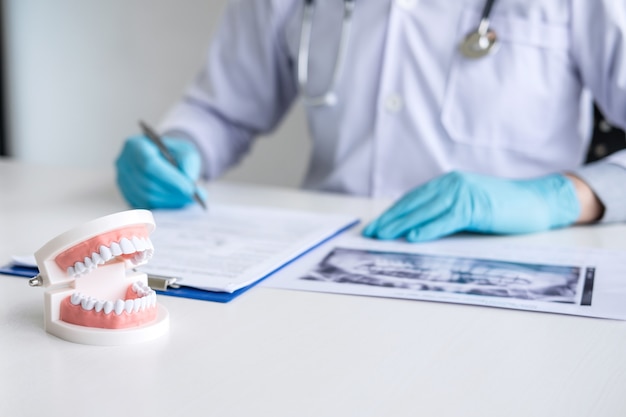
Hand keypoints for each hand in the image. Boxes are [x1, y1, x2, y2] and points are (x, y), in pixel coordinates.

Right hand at [115, 135, 205, 208]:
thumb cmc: (172, 153)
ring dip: (170, 200)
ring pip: (146, 197)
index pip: (149, 164)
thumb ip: (188, 161)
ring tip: (187, 198)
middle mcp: (124, 163)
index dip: (170, 179)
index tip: (190, 189)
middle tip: (193, 196)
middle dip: (173, 192)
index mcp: (135, 145)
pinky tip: (175, 200)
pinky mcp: (126, 195)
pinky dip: (163, 206)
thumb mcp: (184, 150)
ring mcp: (122, 180)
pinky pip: (145, 206)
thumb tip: (189, 180)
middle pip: (148, 183)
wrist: (160, 159)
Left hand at [362, 171, 580, 241]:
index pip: (412, 199)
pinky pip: (446, 219)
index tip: (375, 225)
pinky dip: (428, 228)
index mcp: (448, 183)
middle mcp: (452, 184)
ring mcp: (464, 193)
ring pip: (425, 210)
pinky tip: (412, 238)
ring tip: (382, 236)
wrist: (537, 202)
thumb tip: (415, 228)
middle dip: (389, 219)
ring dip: (401, 224)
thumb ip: (444, 211)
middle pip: (413, 203)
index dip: (392, 212)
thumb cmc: (502, 208)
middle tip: (370, 233)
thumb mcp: (467, 206)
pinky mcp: (476, 206)